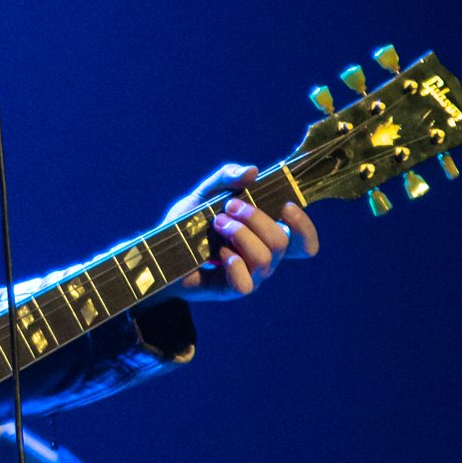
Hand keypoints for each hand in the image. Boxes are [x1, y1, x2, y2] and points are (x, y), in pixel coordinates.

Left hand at [163, 163, 319, 300]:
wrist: (157, 252)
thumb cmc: (186, 225)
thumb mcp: (203, 194)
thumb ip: (226, 178)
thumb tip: (253, 171)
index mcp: (265, 236)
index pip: (303, 242)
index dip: (304, 227)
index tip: (286, 206)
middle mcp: (263, 258)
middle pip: (282, 242)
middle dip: (256, 219)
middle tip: (228, 207)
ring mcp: (249, 276)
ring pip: (266, 259)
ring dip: (241, 235)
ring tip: (216, 224)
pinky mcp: (231, 291)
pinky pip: (246, 283)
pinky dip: (234, 263)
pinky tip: (218, 254)